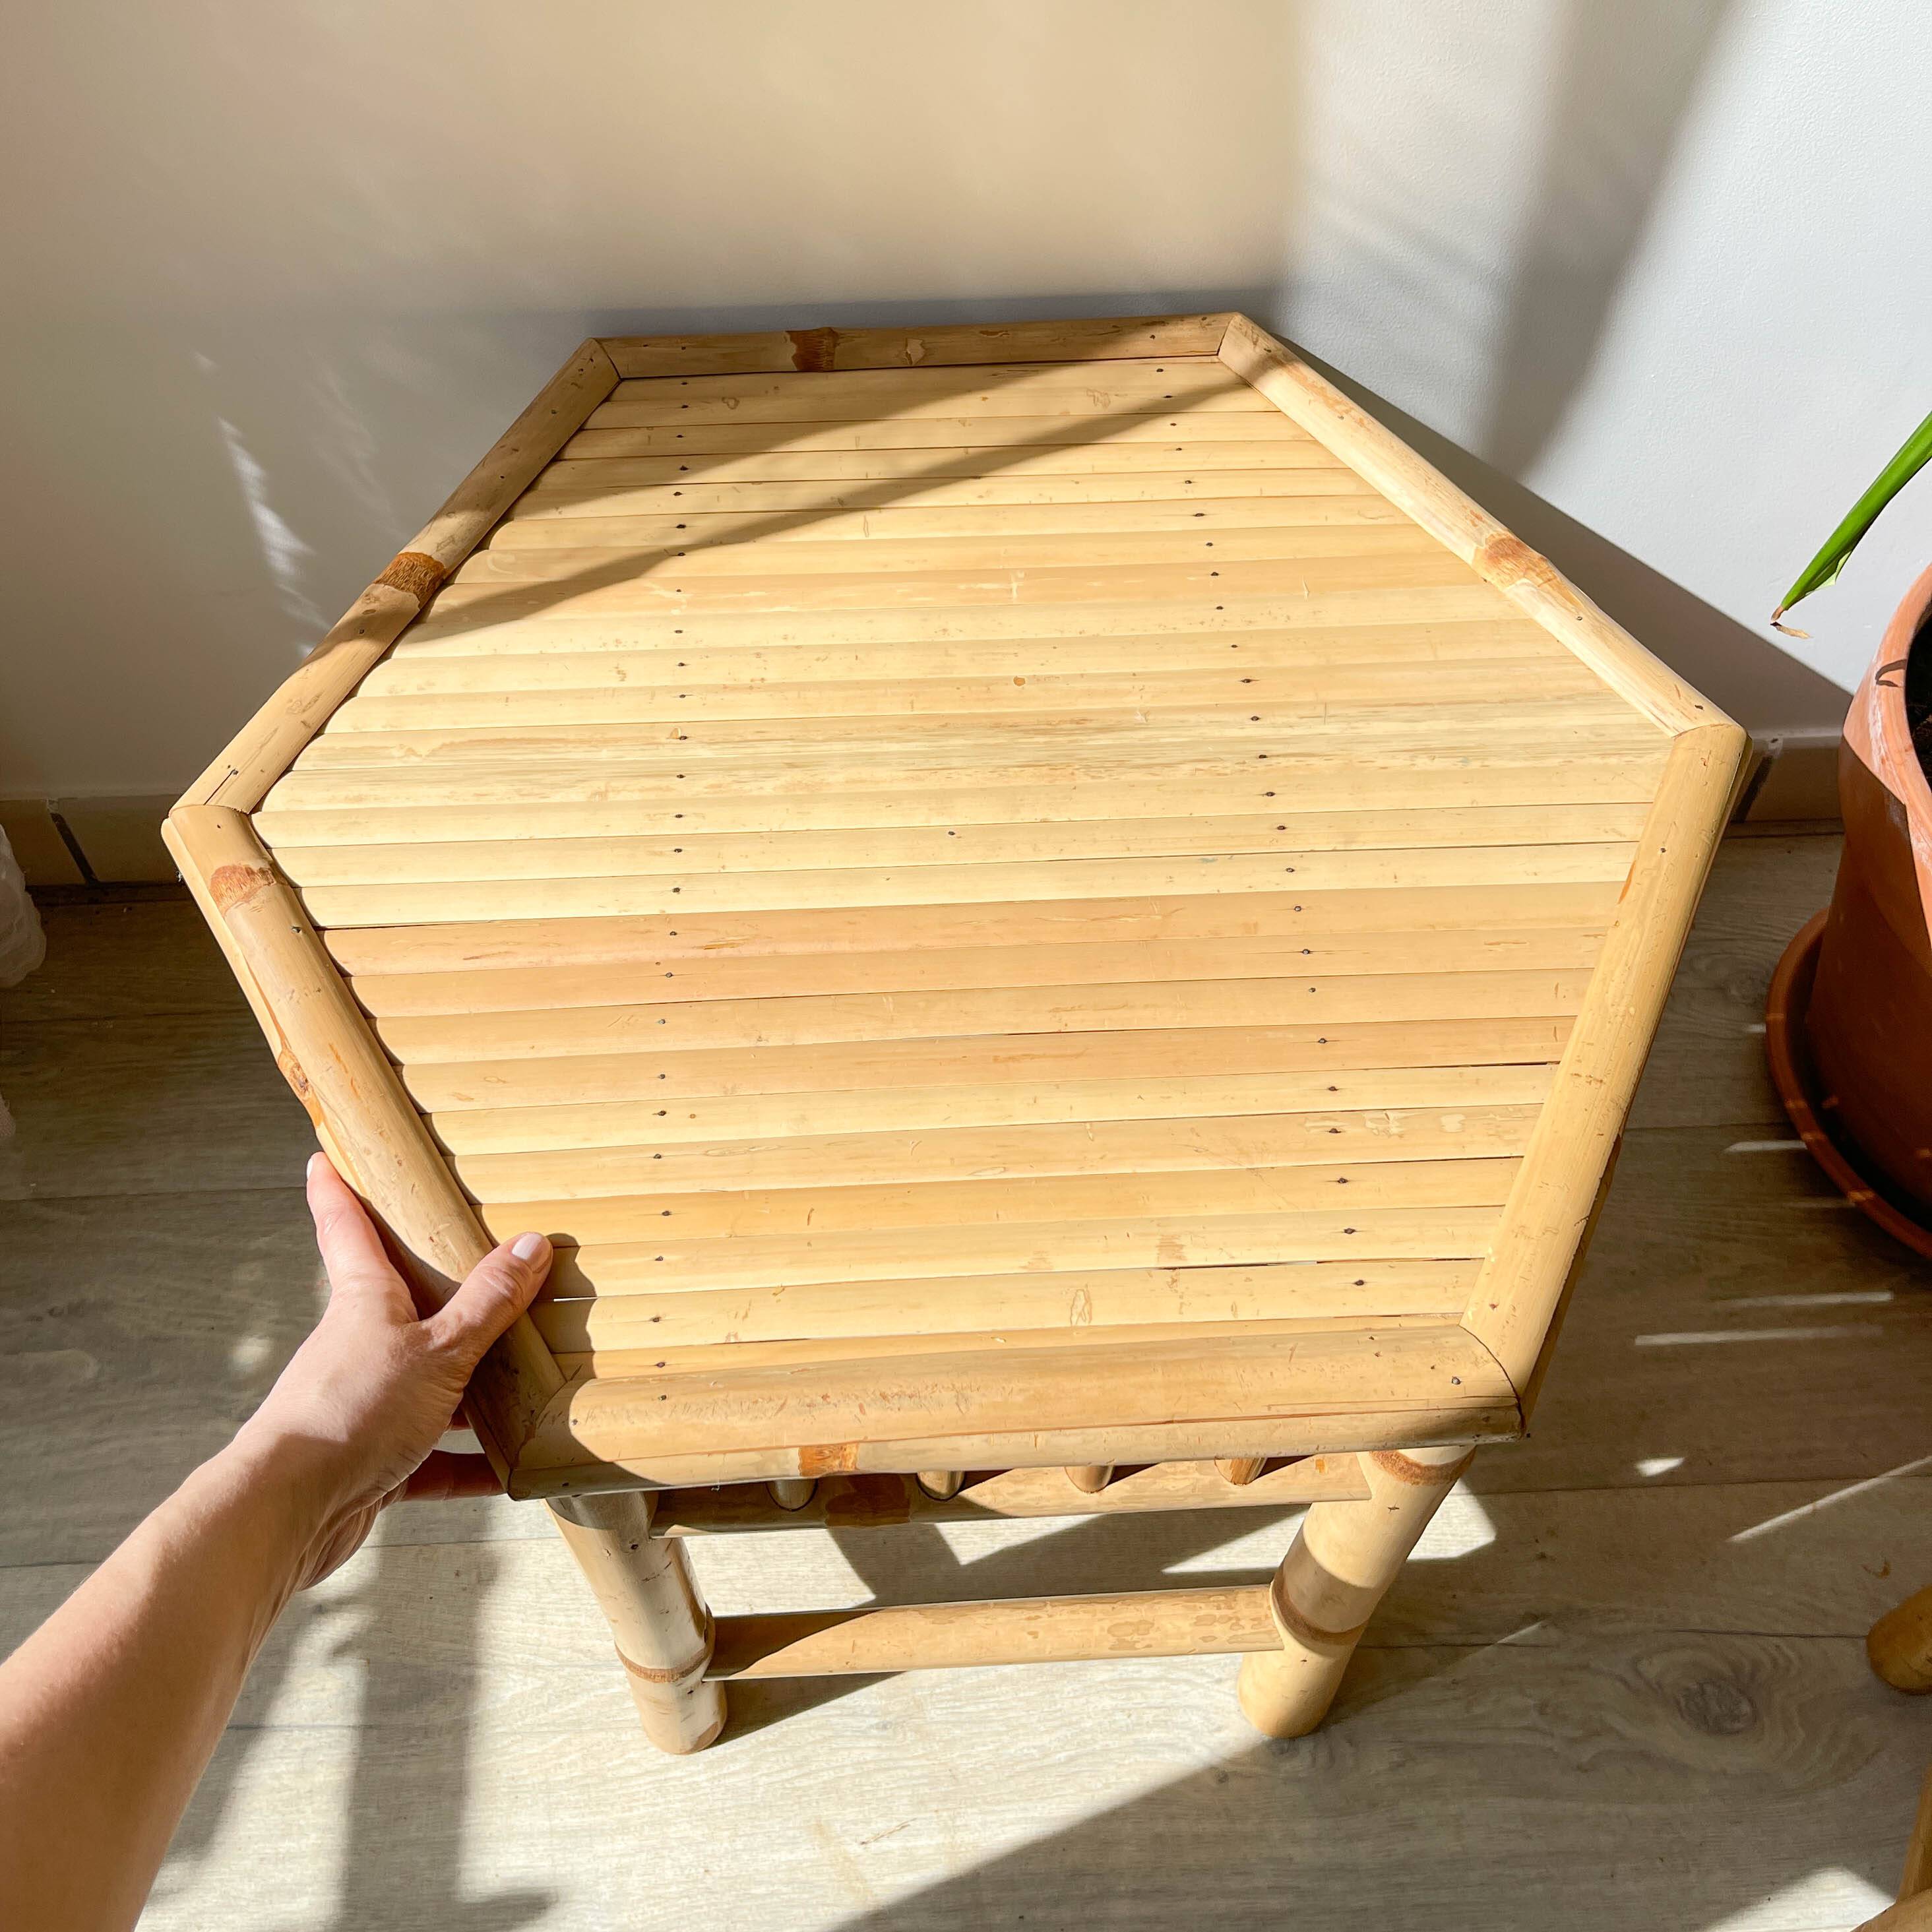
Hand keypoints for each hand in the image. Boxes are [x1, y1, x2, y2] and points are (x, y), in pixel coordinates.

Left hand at [230, 1153, 551, 1588]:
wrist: (288, 1511)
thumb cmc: (352, 1412)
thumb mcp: (438, 1350)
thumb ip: (487, 1304)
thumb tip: (532, 1244)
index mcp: (363, 1300)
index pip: (346, 1227)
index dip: (337, 1188)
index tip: (325, 1155)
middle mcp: (359, 1345)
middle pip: (401, 1305)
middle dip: (440, 1291)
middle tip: (481, 1264)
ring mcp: (364, 1405)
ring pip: (427, 1384)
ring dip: (472, 1388)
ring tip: (527, 1379)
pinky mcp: (372, 1463)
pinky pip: (432, 1458)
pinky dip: (469, 1465)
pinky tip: (510, 1469)